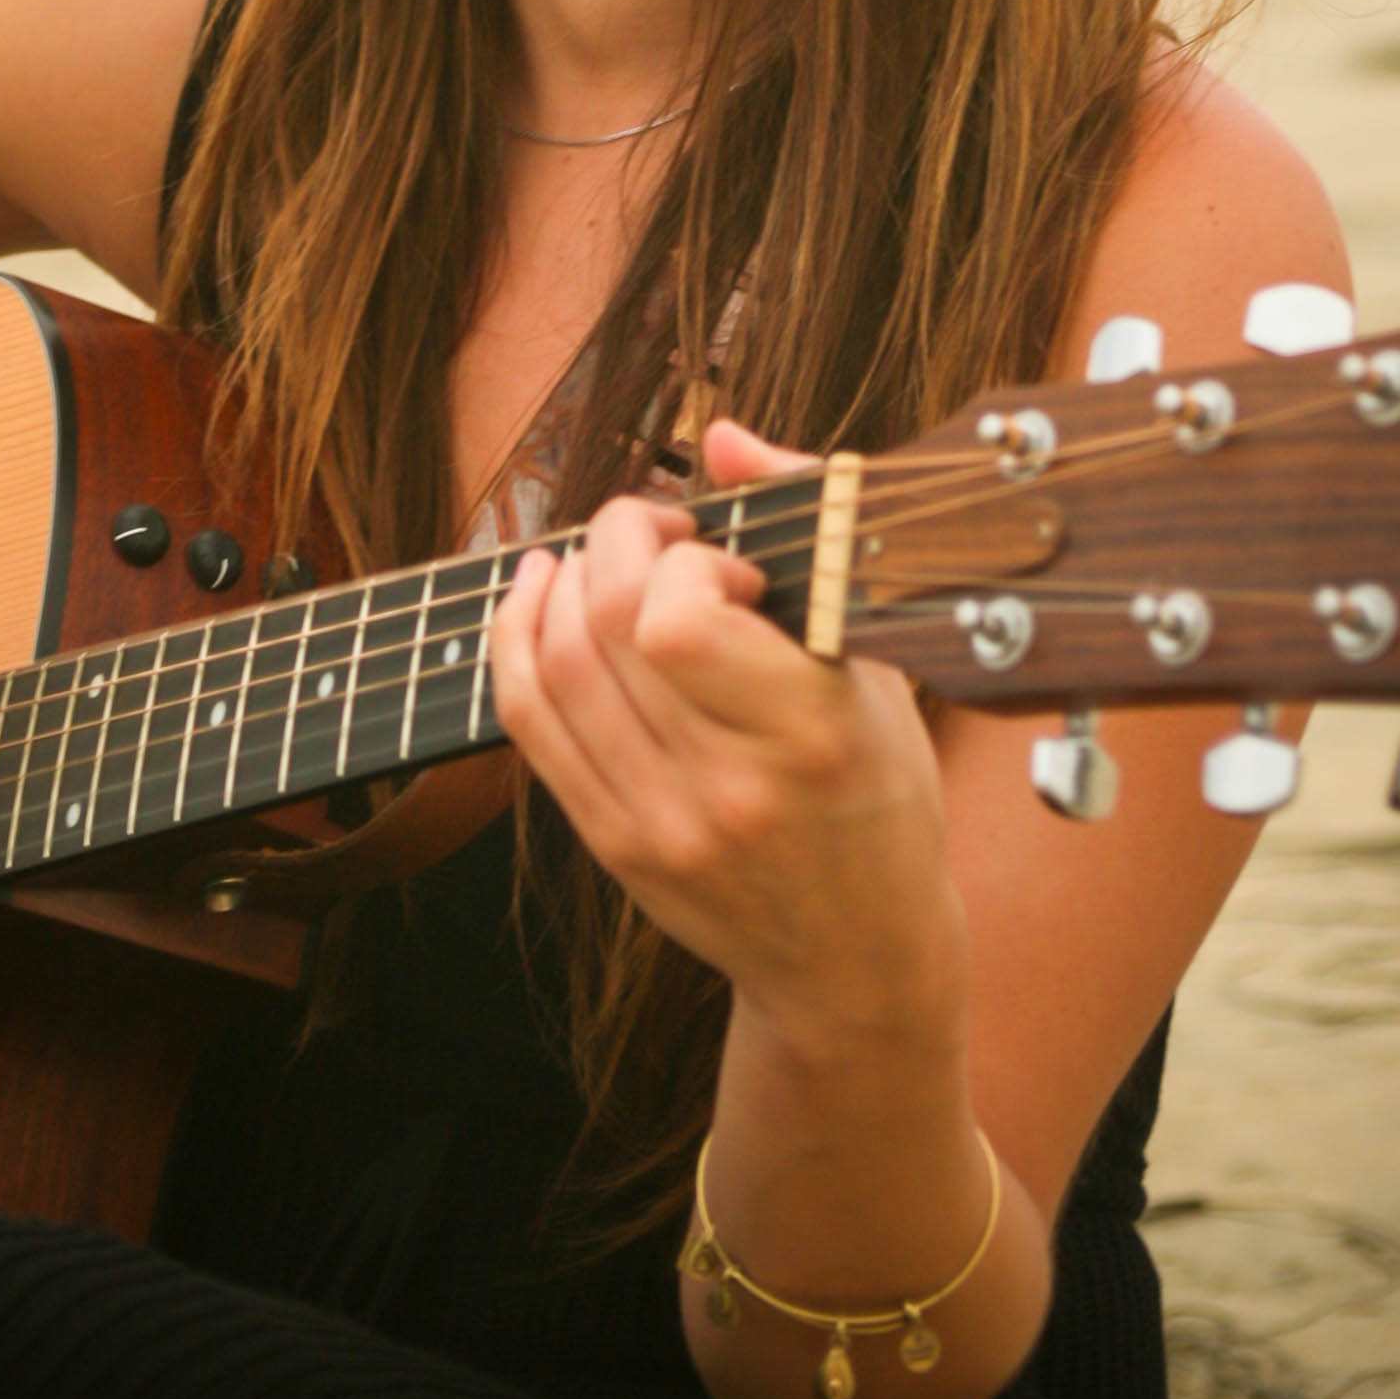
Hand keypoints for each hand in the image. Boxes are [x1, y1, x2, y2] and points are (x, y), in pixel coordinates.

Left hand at [489, 421, 969, 1051]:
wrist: (857, 963)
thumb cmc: (882, 793)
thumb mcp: (874, 665)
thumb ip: (806, 531)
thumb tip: (722, 435)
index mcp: (809, 736)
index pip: (677, 619)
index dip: (684, 560)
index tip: (726, 562)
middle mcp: (725, 789)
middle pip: (606, 627)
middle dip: (617, 541)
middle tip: (658, 532)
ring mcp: (659, 826)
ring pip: (555, 669)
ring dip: (562, 582)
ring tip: (604, 558)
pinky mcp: (614, 847)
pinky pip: (530, 725)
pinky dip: (517, 642)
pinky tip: (540, 596)